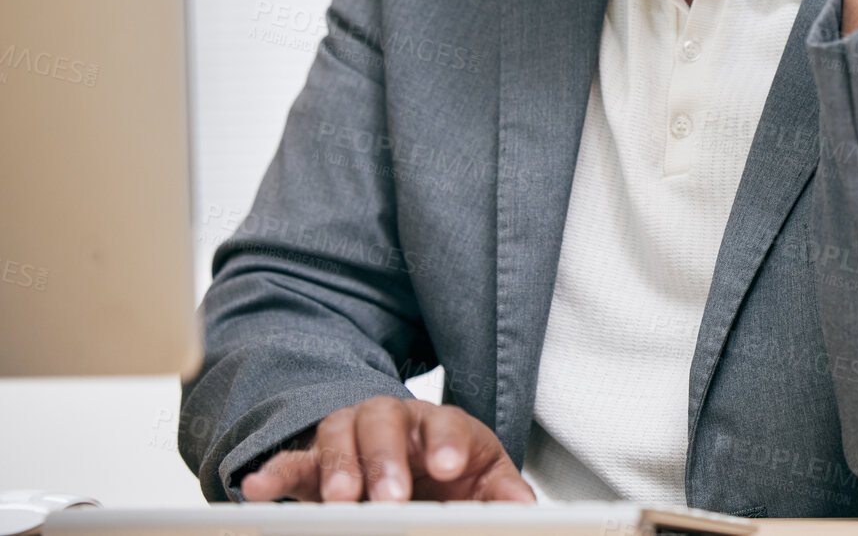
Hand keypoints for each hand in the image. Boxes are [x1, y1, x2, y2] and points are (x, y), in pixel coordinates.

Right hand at [240, 396, 534, 502]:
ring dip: (339, 467)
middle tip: (391, 497)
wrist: (409, 459)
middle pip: (385, 422)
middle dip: (386, 459)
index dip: (447, 442)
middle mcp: (392, 421)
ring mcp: (349, 435)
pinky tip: (256, 489)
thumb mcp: (481, 477)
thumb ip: (501, 492)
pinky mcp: (312, 462)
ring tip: (341, 501)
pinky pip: (290, 461)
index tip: (451, 467)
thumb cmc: (448, 467)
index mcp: (438, 423)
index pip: (446, 422)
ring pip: (338, 435)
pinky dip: (273, 474)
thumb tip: (527, 510)